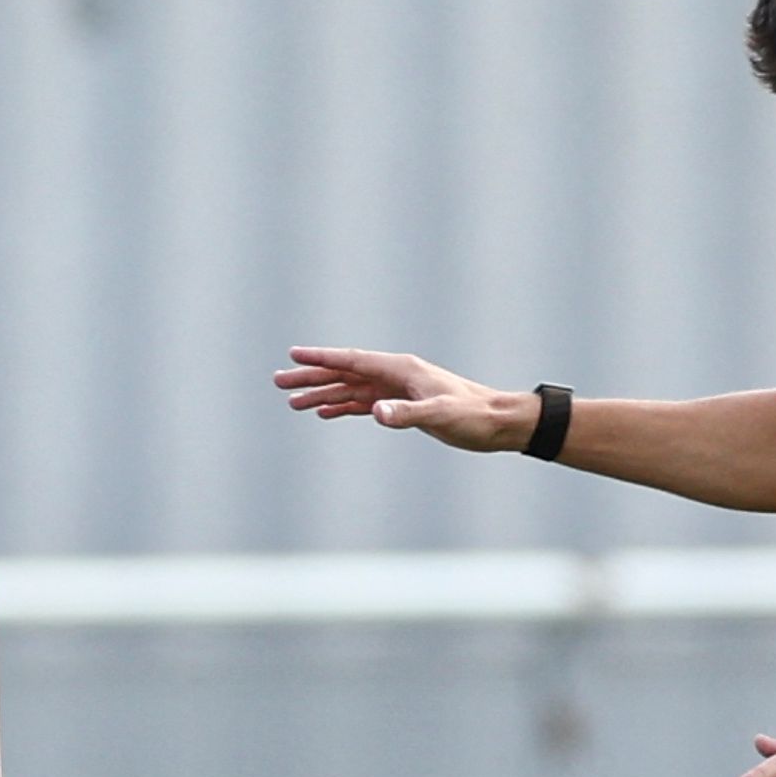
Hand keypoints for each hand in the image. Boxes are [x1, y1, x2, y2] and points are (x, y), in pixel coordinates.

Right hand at [274, 346, 535, 453]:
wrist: (497, 422)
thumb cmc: (472, 416)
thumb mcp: (440, 415)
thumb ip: (407, 414)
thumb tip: (376, 413)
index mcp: (401, 369)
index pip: (353, 360)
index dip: (322, 357)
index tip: (293, 353)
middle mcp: (395, 375)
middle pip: (344, 373)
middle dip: (311, 376)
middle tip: (277, 381)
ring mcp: (397, 390)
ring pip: (350, 389)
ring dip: (321, 394)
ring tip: (291, 401)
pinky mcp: (402, 406)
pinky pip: (363, 404)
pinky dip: (342, 407)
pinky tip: (323, 413)